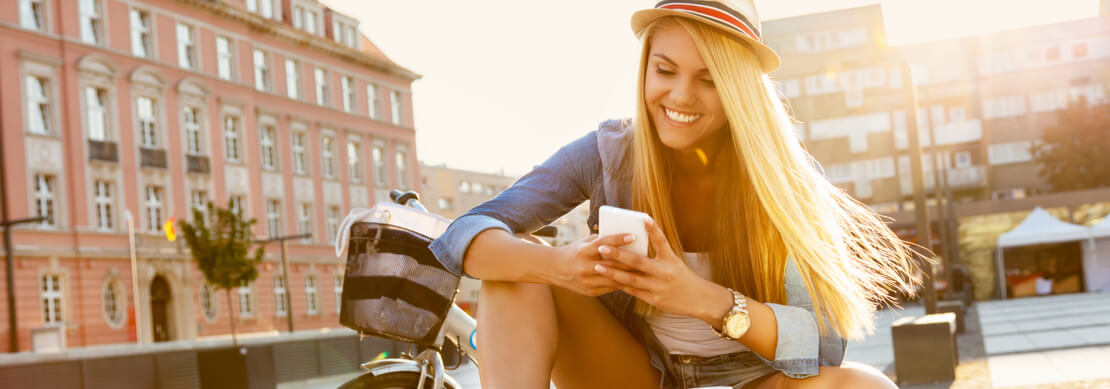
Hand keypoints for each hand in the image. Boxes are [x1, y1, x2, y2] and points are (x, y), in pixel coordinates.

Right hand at [547, 233, 642, 296]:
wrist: (555, 269)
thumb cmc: (574, 251)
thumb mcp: (584, 242)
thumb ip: (601, 241)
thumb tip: (624, 238)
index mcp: (583, 251)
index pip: (603, 244)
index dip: (619, 240)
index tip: (633, 236)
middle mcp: (584, 267)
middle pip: (612, 264)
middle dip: (631, 261)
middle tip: (647, 257)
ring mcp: (587, 281)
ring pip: (614, 278)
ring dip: (630, 275)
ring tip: (645, 271)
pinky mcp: (590, 291)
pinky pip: (611, 288)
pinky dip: (623, 283)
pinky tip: (634, 280)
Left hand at [594, 219, 725, 318]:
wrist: (700, 300)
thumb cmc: (685, 278)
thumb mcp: (676, 263)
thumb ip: (659, 255)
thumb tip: (638, 244)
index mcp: (671, 260)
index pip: (661, 241)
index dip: (653, 230)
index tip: (644, 218)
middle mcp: (664, 272)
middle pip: (638, 261)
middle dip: (618, 254)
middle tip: (602, 247)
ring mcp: (658, 287)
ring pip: (631, 278)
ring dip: (613, 272)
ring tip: (598, 266)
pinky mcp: (654, 299)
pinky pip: (634, 291)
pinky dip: (621, 285)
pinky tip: (609, 280)